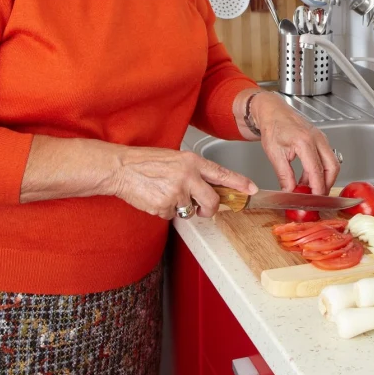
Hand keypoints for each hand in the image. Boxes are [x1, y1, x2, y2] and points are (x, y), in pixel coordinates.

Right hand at [108, 146, 257, 218]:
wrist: (122, 168)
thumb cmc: (145, 162)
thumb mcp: (175, 159)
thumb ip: (194, 171)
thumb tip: (209, 185)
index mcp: (192, 162)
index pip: (222, 173)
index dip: (239, 183)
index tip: (252, 190)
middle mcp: (187, 176)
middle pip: (212, 200)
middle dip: (210, 209)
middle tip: (203, 209)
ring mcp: (176, 192)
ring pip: (190, 210)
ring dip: (181, 208)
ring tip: (166, 193)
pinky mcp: (165, 206)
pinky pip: (173, 215)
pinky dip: (166, 211)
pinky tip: (156, 198)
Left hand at [251, 94, 339, 193]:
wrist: (273, 112)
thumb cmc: (273, 127)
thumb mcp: (274, 154)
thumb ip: (284, 175)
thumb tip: (290, 192)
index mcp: (305, 142)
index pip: (317, 170)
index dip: (317, 187)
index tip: (315, 199)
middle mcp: (317, 139)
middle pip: (333, 166)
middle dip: (328, 184)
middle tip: (317, 196)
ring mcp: (321, 138)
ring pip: (332, 162)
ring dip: (323, 178)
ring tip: (308, 189)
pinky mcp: (320, 139)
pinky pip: (326, 157)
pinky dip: (320, 170)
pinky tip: (307, 178)